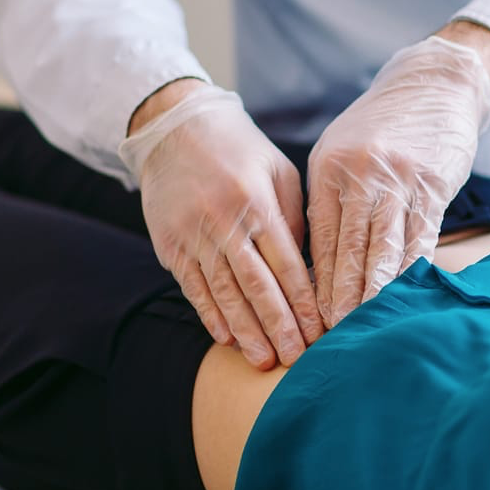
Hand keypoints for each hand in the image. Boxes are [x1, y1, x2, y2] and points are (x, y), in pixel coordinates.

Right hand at [120, 84, 322, 366]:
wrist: (175, 128)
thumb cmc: (240, 150)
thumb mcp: (278, 171)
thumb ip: (294, 219)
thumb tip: (307, 269)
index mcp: (258, 203)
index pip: (287, 265)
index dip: (304, 303)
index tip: (320, 332)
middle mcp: (225, 222)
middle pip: (257, 286)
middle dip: (279, 327)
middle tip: (296, 359)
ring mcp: (194, 236)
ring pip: (224, 293)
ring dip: (246, 331)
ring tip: (263, 361)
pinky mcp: (169, 245)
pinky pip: (193, 288)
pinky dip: (210, 315)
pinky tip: (227, 338)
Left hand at [307, 36, 489, 326]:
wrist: (434, 83)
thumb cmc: (382, 126)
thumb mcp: (340, 152)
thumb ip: (330, 201)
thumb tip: (317, 261)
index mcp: (329, 169)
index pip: (319, 237)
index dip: (317, 280)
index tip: (311, 316)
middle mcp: (360, 174)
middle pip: (348, 246)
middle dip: (340, 294)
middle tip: (333, 334)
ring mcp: (399, 178)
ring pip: (383, 245)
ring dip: (374, 289)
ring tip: (365, 323)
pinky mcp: (434, 183)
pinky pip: (421, 234)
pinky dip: (413, 267)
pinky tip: (406, 294)